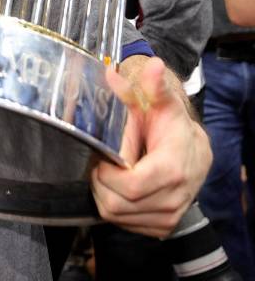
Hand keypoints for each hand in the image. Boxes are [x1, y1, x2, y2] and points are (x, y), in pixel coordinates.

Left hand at [92, 57, 210, 237]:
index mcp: (171, 170)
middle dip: (100, 183)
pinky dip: (115, 207)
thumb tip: (153, 66)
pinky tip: (119, 188)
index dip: (106, 174)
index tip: (101, 159)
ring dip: (104, 194)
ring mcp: (168, 216)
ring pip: (116, 215)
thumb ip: (153, 87)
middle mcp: (172, 198)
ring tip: (111, 173)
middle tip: (101, 163)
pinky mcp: (161, 226)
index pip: (130, 186)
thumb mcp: (162, 104)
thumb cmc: (171, 128)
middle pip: (116, 204)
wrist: (194, 154)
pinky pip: (124, 224)